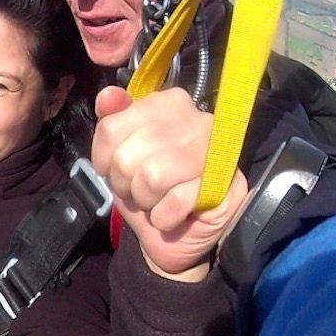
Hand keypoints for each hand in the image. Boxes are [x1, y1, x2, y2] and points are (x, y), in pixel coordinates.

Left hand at [92, 86, 247, 279]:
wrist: (169, 238)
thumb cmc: (145, 190)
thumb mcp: (118, 156)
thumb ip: (111, 123)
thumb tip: (108, 97)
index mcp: (170, 104)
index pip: (112, 126)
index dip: (104, 159)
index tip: (114, 169)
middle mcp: (198, 120)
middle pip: (130, 155)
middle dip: (126, 183)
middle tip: (138, 190)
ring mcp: (219, 152)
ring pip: (153, 176)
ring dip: (145, 200)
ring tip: (155, 201)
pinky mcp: (230, 185)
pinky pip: (177, 200)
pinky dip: (164, 216)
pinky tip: (171, 215)